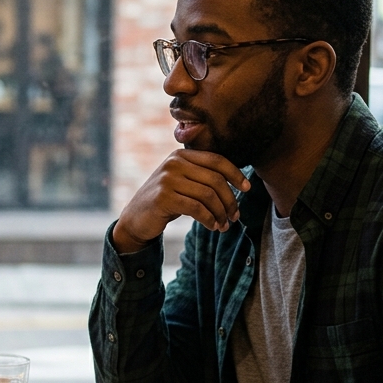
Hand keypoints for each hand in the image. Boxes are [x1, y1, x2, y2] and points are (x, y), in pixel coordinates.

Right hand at [112, 149, 249, 252]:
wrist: (135, 218)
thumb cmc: (166, 201)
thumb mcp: (183, 182)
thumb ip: (203, 176)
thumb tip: (240, 181)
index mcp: (181, 155)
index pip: (217, 160)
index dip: (235, 174)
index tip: (247, 188)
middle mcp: (173, 163)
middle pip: (215, 179)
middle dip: (230, 200)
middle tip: (235, 216)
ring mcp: (167, 179)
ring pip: (208, 195)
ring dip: (221, 213)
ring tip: (224, 225)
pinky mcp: (163, 198)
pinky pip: (197, 209)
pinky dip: (209, 220)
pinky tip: (212, 227)